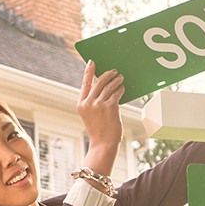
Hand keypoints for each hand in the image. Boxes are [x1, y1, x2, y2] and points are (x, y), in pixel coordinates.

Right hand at [76, 61, 124, 179]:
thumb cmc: (99, 129)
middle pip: (99, 82)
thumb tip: (104, 84)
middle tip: (114, 71)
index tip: (92, 62)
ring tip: (120, 78)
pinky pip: (117, 93)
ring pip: (109, 86)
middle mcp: (88, 103)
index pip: (85, 83)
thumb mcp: (90, 114)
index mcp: (81, 104)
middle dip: (107, 74)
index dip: (89, 71)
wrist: (103, 144)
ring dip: (116, 80)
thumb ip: (93, 100)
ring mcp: (99, 105)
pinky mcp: (111, 107)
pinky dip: (120, 89)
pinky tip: (123, 88)